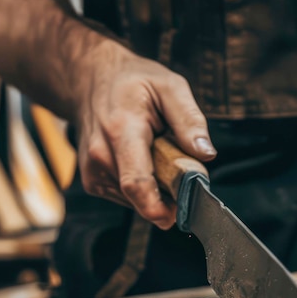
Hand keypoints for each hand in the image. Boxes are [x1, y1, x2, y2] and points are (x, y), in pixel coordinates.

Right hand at [75, 41, 215, 227]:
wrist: (90, 80)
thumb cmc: (133, 82)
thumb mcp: (170, 86)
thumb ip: (189, 119)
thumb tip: (206, 153)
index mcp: (121, 131)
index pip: (136, 182)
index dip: (157, 207)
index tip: (176, 216)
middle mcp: (101, 156)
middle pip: (142, 195)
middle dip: (168, 190)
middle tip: (177, 160)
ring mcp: (94, 173)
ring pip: (137, 200)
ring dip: (156, 186)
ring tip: (154, 152)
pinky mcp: (94, 183)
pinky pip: (130, 197)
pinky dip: (144, 185)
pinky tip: (142, 160)